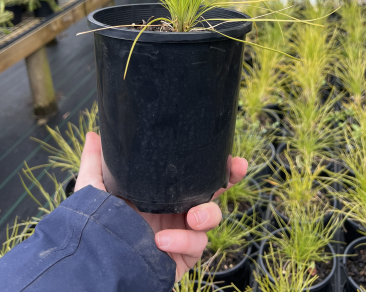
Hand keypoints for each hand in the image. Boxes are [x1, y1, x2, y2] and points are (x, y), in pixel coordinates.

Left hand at [76, 131, 247, 280]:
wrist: (98, 268)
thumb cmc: (95, 228)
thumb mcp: (94, 190)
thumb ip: (96, 163)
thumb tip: (93, 134)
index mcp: (161, 192)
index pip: (192, 173)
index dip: (212, 163)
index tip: (228, 152)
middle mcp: (175, 210)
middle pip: (212, 191)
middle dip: (229, 178)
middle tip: (236, 169)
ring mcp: (181, 233)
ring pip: (211, 218)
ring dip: (207, 214)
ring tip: (192, 218)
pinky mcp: (183, 256)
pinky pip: (196, 244)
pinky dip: (184, 240)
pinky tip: (162, 240)